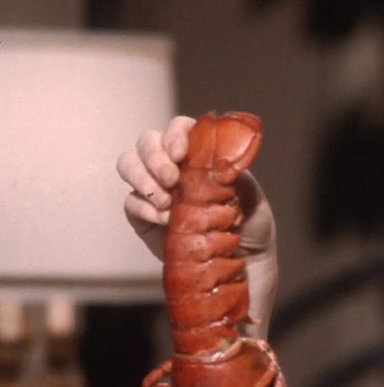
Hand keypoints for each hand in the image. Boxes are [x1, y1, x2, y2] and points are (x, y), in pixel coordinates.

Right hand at [115, 115, 275, 263]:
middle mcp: (174, 165)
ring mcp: (155, 187)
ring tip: (166, 202)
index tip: (180, 153)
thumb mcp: (251, 194)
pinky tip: (164, 220)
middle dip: (154, 157)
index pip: (179, 127)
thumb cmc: (251, 223)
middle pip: (146, 142)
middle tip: (171, 179)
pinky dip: (145, 208)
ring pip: (129, 164)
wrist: (245, 259)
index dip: (174, 134)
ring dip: (143, 179)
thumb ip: (231, 173)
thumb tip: (216, 158)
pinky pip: (131, 202)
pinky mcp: (143, 213)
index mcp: (200, 154)